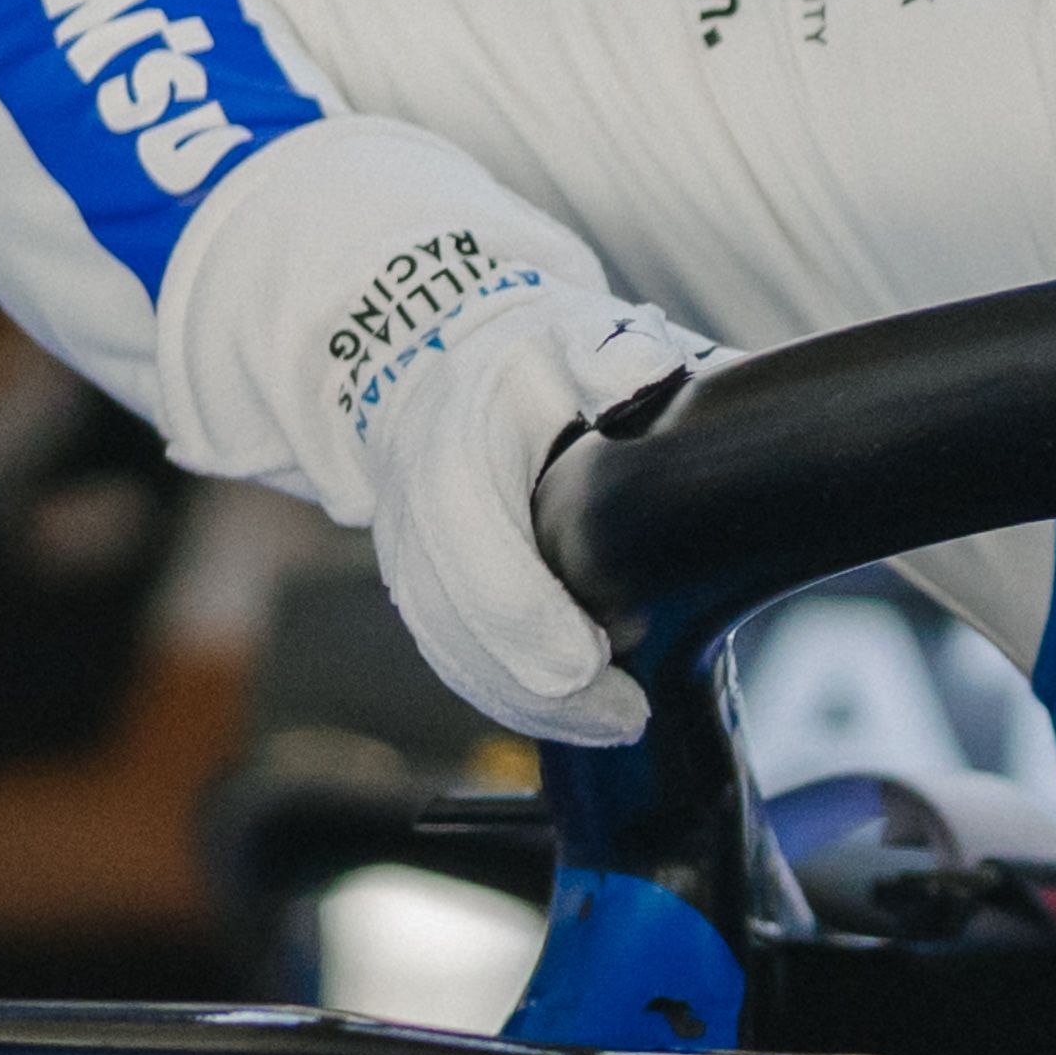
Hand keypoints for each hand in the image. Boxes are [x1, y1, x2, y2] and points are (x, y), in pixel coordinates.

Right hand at [356, 280, 721, 751]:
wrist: (438, 355)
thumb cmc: (533, 354)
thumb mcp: (576, 331)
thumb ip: (613, 355)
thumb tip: (647, 377)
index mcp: (455, 430)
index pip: (469, 533)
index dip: (527, 613)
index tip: (597, 663)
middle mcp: (414, 496)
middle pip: (459, 617)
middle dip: (540, 685)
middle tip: (626, 716)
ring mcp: (408, 547)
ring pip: (451, 648)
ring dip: (528, 703)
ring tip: (612, 722)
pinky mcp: (418, 583)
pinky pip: (451, 655)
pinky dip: (508, 695)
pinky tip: (570, 715)